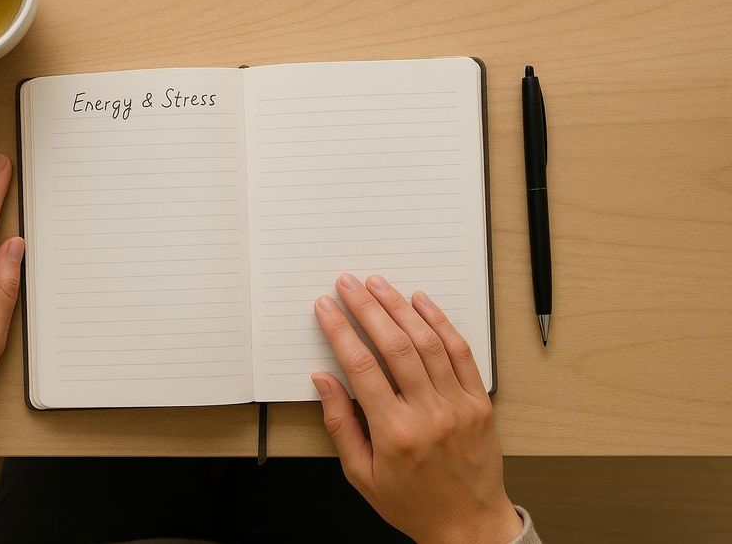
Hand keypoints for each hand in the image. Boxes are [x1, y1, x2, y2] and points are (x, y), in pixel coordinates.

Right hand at [312, 274, 521, 543]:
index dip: (340, 331)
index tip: (326, 308)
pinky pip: (460, 352)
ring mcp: (458, 404)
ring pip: (428, 342)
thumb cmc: (412, 503)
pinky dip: (440, 322)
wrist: (468, 525)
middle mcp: (429, 413)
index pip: (362, 367)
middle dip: (367, 308)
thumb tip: (323, 380)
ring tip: (379, 285)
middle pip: (395, 345)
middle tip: (349, 284)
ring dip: (400, 307)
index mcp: (395, 433)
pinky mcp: (479, 401)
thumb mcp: (361, 474)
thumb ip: (340, 423)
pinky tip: (422, 302)